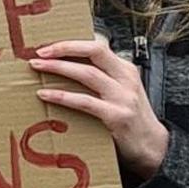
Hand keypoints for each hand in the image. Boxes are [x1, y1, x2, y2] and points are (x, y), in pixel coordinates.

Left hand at [33, 37, 170, 176]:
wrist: (151, 144)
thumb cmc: (129, 116)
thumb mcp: (120, 90)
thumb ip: (100, 78)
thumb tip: (62, 67)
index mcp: (125, 69)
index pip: (98, 46)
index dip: (71, 43)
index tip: (48, 45)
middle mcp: (126, 78)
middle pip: (94, 52)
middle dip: (64, 48)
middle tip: (39, 52)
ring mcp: (123, 97)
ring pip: (87, 73)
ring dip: (58, 68)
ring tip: (37, 67)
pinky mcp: (117, 115)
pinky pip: (85, 102)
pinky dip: (62, 96)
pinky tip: (44, 94)